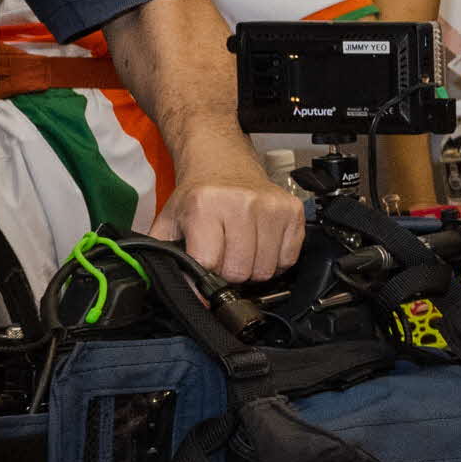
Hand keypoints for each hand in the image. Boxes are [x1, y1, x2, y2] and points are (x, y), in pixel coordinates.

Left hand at [148, 151, 313, 285]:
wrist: (223, 163)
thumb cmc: (198, 196)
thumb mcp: (169, 224)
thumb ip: (168, 261)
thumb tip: (189, 298)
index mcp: (205, 205)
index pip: (209, 264)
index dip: (204, 275)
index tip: (204, 269)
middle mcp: (241, 203)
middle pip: (240, 271)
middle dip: (230, 272)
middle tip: (223, 256)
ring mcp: (271, 206)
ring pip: (266, 270)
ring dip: (253, 269)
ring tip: (242, 250)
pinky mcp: (292, 210)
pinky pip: (288, 259)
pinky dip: (275, 261)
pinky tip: (261, 246)